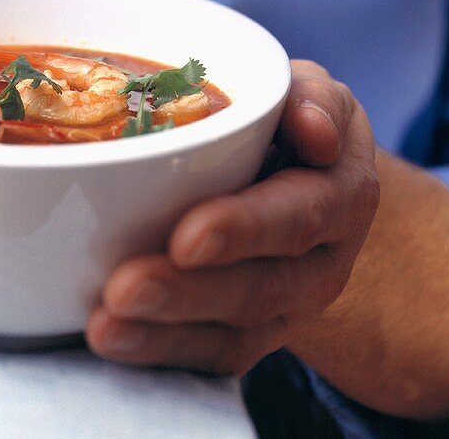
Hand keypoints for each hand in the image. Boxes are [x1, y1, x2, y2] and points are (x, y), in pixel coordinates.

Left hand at [86, 61, 379, 374]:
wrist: (308, 178)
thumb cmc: (295, 121)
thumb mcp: (313, 93)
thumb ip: (313, 99)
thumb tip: (312, 129)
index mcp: (342, 193)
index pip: (299, 216)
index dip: (244, 229)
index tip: (187, 237)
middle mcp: (323, 261)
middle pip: (261, 287)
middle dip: (188, 291)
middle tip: (124, 288)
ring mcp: (288, 305)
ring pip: (235, 331)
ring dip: (164, 331)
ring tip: (106, 322)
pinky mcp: (252, 331)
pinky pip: (213, 353)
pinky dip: (160, 351)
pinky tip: (114, 339)